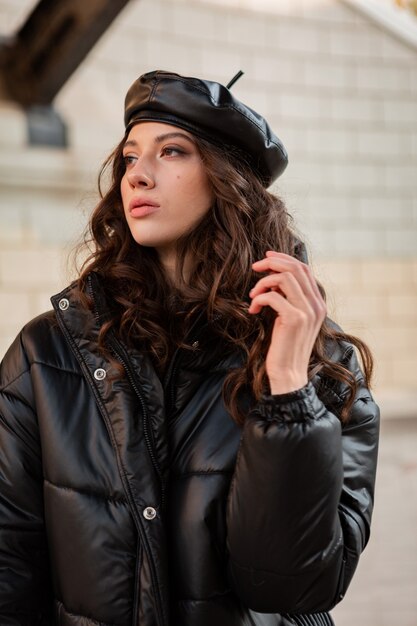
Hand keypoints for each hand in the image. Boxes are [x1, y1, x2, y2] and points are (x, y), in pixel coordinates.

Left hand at [248, 251, 325, 394]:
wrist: (288, 374)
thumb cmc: (285, 347)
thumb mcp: (290, 318)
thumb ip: (289, 298)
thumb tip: (274, 278)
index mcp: (318, 303)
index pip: (304, 269)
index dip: (284, 259)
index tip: (266, 257)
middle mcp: (316, 305)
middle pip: (296, 268)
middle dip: (272, 263)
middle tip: (255, 267)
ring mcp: (307, 311)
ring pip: (284, 278)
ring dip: (263, 282)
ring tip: (253, 295)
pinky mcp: (294, 319)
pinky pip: (272, 296)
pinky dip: (258, 299)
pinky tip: (253, 310)